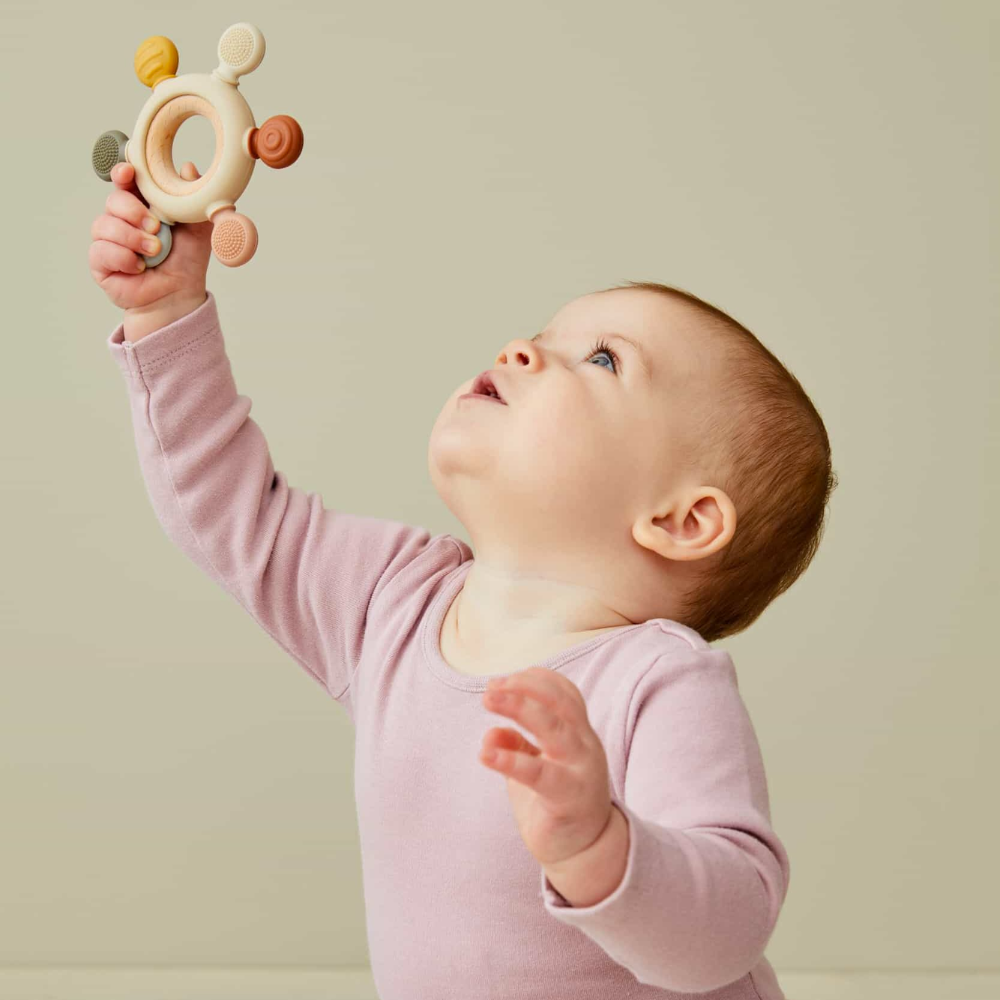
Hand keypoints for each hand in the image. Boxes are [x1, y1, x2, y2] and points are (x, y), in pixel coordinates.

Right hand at [88, 161, 211, 312]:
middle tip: (156, 228)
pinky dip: (124, 258)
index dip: (122, 173)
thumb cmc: (185, 261)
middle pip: (113, 201)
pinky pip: (101, 251)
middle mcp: (122, 219)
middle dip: (134, 212)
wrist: (179, 295)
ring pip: (104, 225)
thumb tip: (189, 168)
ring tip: (154, 251)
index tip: (129, 173)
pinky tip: (139, 267)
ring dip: (132, 238)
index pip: (124, 181)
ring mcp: (108, 240)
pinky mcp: (100, 261)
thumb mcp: (197, 229)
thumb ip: (192, 201)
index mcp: (142, 205)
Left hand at [480, 667, 613, 867]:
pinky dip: (511, 760)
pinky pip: (540, 774)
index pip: (564, 692)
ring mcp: (581, 770)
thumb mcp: (531, 766)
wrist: (583, 852)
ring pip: (554, 728)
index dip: (533, 680)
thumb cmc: (555, 802)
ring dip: (519, 708)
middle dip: (523, 688)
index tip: (500, 681)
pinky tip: (485, 753)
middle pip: (560, 703)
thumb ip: (515, 744)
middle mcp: (584, 745)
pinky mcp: (570, 798)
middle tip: (490, 689)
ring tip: (488, 701)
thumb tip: (490, 732)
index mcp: (578, 733)